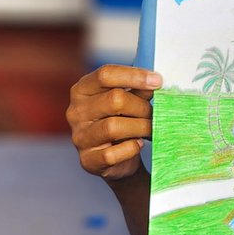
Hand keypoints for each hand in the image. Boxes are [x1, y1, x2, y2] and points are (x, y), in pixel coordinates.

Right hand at [67, 65, 160, 180]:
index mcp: (83, 89)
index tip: (158, 81)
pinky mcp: (87, 160)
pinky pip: (112, 154)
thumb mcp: (128, 100)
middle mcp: (76, 111)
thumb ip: (138, 90)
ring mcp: (79, 137)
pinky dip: (131, 148)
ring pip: (113, 127)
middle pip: (114, 100)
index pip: (105, 74)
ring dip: (140, 127)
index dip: (134, 76)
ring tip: (150, 129)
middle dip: (142, 107)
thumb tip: (155, 81)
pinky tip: (138, 144)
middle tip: (155, 113)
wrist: (117, 160)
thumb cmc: (122, 121)